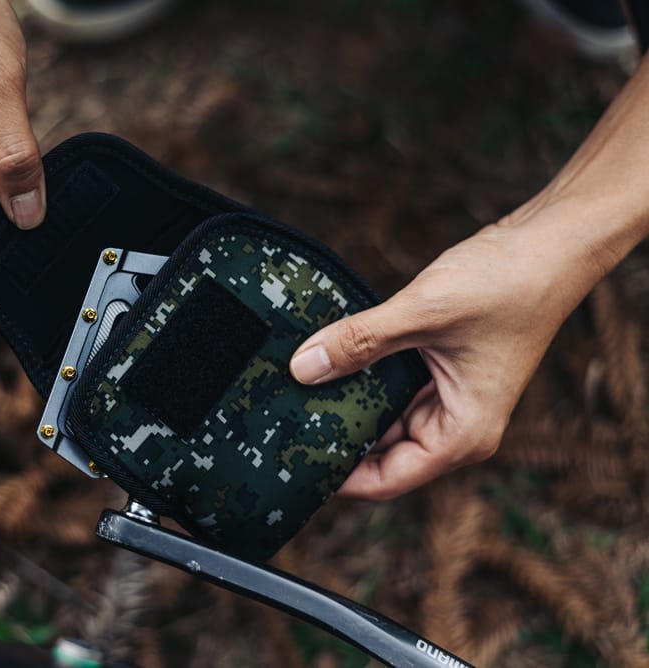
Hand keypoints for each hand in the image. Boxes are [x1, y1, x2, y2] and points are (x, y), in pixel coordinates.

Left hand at [289, 208, 604, 499]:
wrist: (549, 245)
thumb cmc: (507, 283)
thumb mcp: (421, 313)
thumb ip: (359, 341)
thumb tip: (302, 367)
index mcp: (463, 434)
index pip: (387, 480)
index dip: (338, 480)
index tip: (293, 466)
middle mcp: (457, 427)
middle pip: (382, 456)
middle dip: (336, 443)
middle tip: (282, 429)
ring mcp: (449, 400)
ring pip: (383, 422)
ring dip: (347, 410)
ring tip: (295, 400)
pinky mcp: (440, 374)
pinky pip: (391, 391)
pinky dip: (362, 383)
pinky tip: (328, 369)